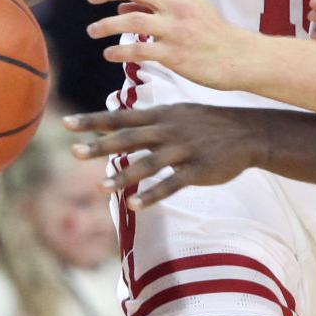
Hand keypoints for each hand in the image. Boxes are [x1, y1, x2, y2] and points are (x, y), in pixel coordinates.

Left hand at [65, 103, 268, 206]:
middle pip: (130, 138)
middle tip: (74, 152)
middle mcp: (169, 130)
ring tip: (101, 187)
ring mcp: (184, 150)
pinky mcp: (198, 169)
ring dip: (124, 175)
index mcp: (162, 116)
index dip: (94, 121)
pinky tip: (134, 204)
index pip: (122, 117)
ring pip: (149, 163)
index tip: (66, 124)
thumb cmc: (210, 122)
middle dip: (101, 145)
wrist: (249, 131)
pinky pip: (172, 183)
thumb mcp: (180, 111)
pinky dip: (153, 194)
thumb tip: (119, 120)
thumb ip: (150, 119)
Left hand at [86, 0, 254, 90]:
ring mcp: (176, 30)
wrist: (240, 57)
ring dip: (106, 24)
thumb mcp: (191, 8)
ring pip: (131, 21)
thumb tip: (122, 6)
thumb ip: (157, 4)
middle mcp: (178, 6)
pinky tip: (109, 54)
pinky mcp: (174, 54)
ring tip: (92, 30)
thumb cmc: (213, 33)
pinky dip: (118, 51)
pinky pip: (138, 50)